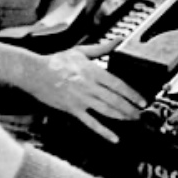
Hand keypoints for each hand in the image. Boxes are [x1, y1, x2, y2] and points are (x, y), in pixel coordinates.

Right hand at [24, 42, 146, 142]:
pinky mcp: (73, 109)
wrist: (35, 72)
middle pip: (115, 100)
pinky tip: (114, 138)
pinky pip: (91, 122)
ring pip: (106, 111)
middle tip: (140, 114)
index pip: (118, 84)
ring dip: (121, 117)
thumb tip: (118, 40)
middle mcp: (89, 86)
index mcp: (92, 71)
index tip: (142, 101)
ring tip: (131, 120)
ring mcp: (81, 99)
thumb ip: (102, 48)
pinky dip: (104, 131)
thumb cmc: (56, 61)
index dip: (132, 94)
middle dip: (130, 108)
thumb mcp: (80, 51)